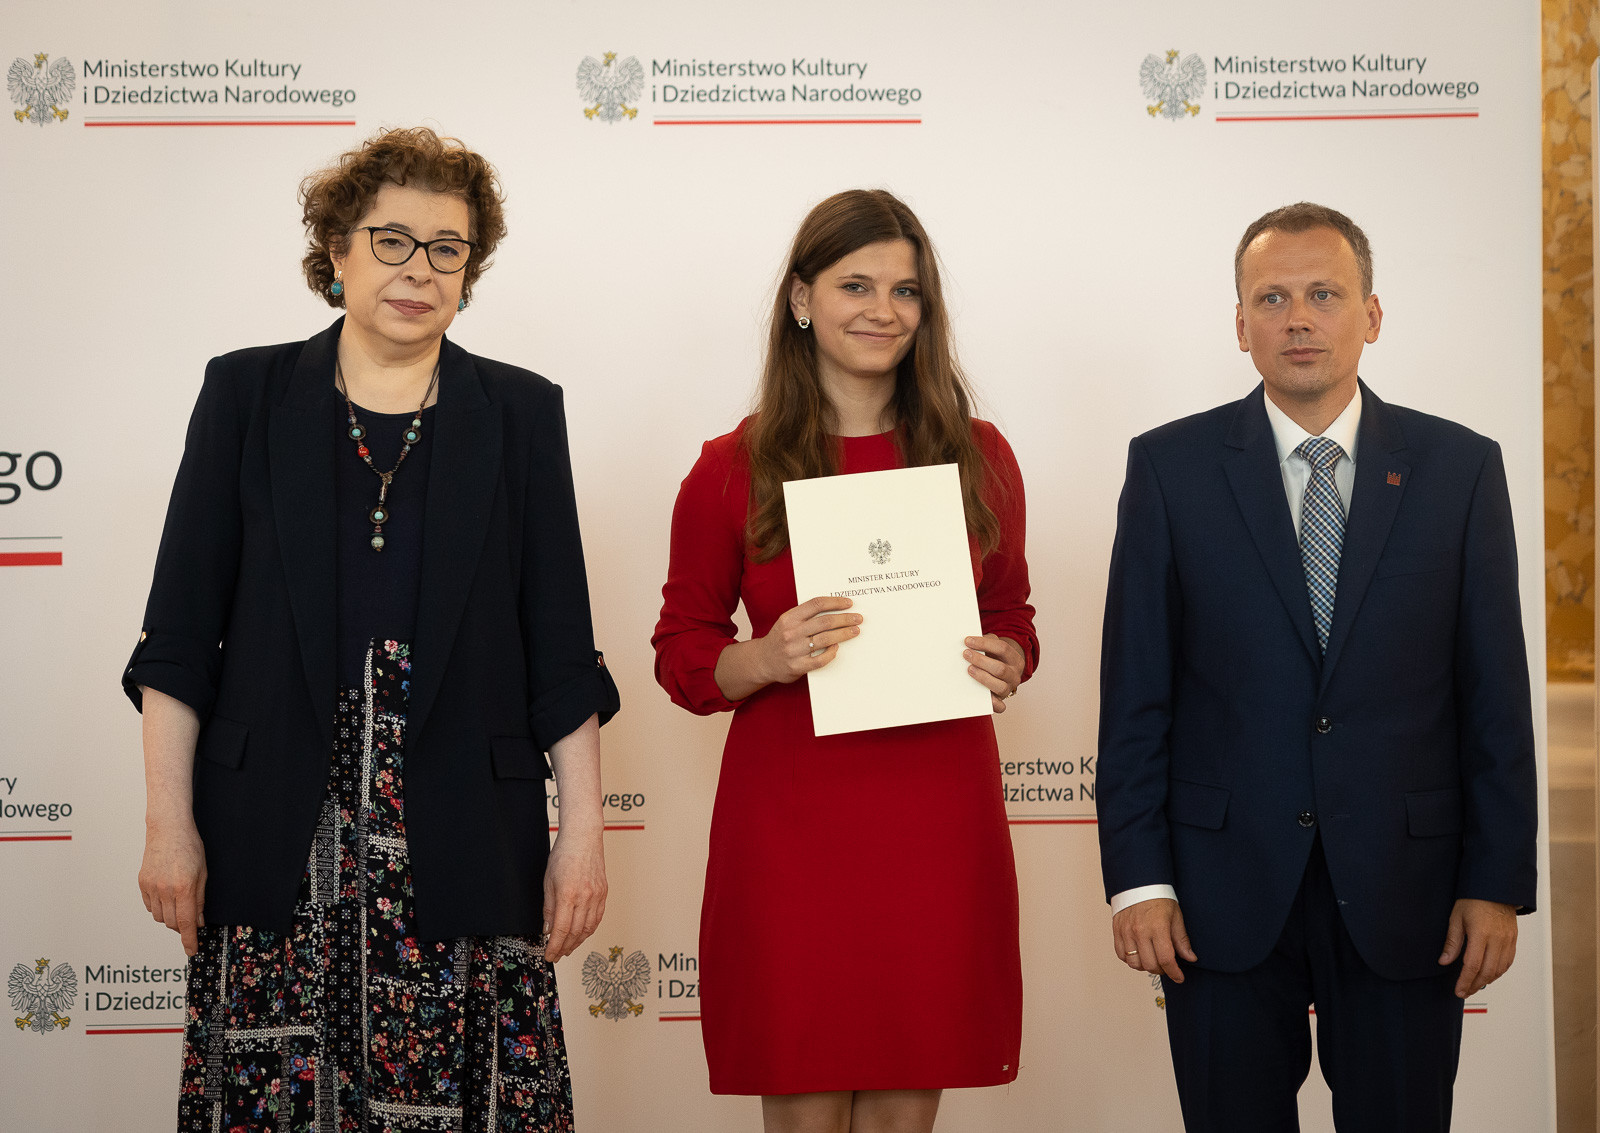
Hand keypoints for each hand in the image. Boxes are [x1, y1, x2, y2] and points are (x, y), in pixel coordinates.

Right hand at [138, 820, 206, 956]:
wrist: (168, 829)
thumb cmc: (190, 847)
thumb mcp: (203, 873)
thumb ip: (200, 899)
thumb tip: (199, 921)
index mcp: (184, 887)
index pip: (186, 922)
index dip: (189, 939)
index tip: (192, 951)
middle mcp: (165, 890)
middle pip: (171, 923)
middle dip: (182, 927)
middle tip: (190, 921)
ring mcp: (151, 887)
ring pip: (159, 917)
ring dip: (170, 917)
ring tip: (179, 904)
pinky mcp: (142, 883)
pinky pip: (149, 906)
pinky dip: (158, 908)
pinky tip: (166, 897)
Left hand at [542, 828, 606, 961]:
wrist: (583, 838)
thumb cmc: (564, 855)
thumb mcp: (548, 882)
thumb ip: (548, 908)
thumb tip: (547, 929)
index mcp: (568, 894)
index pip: (561, 930)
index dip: (554, 946)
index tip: (549, 955)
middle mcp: (585, 897)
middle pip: (575, 932)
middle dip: (565, 947)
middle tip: (557, 954)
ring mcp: (597, 896)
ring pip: (588, 928)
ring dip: (577, 942)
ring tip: (568, 948)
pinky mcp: (604, 893)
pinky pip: (597, 918)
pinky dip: (589, 930)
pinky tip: (582, 934)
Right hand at [755, 597, 862, 684]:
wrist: (762, 661)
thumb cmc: (780, 639)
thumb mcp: (787, 622)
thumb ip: (805, 616)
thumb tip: (834, 609)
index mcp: (789, 618)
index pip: (816, 604)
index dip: (835, 602)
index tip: (848, 603)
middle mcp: (791, 633)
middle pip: (825, 622)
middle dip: (845, 619)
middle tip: (858, 618)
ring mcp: (794, 650)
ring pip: (825, 639)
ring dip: (843, 634)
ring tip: (855, 631)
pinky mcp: (797, 666)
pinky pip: (820, 660)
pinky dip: (831, 653)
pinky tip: (837, 648)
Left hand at [964, 634, 1024, 712]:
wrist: (1001, 672)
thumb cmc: (994, 657)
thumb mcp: (993, 645)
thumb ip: (985, 642)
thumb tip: (968, 641)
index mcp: (1015, 659)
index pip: (1003, 648)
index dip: (984, 644)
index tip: (968, 641)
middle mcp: (1014, 675)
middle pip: (1000, 669)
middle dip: (981, 661)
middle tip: (966, 654)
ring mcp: (1009, 689)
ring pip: (1000, 687)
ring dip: (983, 678)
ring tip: (969, 669)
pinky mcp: (1002, 701)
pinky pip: (1000, 706)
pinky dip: (992, 704)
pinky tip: (979, 695)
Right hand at [1112, 898, 1196, 982]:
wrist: (1139, 883)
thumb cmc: (1158, 898)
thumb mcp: (1176, 916)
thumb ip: (1182, 940)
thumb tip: (1190, 958)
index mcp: (1157, 927)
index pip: (1166, 959)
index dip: (1174, 973)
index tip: (1179, 977)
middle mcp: (1140, 931)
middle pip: (1150, 965)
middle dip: (1161, 970)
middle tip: (1167, 965)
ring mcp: (1126, 932)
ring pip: (1134, 963)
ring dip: (1145, 966)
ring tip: (1152, 959)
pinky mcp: (1117, 931)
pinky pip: (1121, 955)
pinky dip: (1130, 959)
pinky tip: (1139, 954)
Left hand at [1439, 898, 1517, 996]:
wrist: (1495, 888)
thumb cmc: (1474, 899)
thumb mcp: (1456, 917)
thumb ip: (1452, 942)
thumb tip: (1444, 961)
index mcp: (1481, 934)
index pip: (1472, 965)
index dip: (1465, 981)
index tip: (1458, 990)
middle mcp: (1497, 940)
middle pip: (1487, 972)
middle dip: (1474, 985)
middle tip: (1464, 992)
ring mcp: (1508, 941)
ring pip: (1499, 970)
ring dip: (1486, 981)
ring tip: (1474, 985)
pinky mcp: (1513, 940)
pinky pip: (1508, 962)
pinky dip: (1498, 972)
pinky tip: (1489, 975)